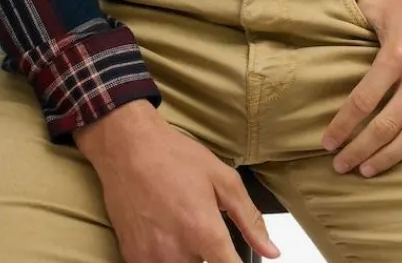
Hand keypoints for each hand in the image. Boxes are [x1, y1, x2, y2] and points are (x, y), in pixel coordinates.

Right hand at [74, 100, 279, 260]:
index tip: (238, 260)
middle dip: (212, 256)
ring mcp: (151, 259)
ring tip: (186, 229)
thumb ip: (249, 219)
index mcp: (203, 231)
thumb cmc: (177, 158)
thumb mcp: (222, 179)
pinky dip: (168, 257)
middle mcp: (177, 253)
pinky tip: (168, 236)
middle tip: (205, 229)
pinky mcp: (133, 258)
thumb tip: (272, 251)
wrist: (129, 149)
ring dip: (191, 257)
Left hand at [320, 0, 401, 177]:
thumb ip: (359, 12)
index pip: (363, 100)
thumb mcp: (386, 4)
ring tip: (368, 169)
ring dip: (390, 157)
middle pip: (386, 126)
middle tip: (341, 166)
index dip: (343, 126)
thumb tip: (336, 17)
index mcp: (397, 56)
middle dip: (359, 151)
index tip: (328, 143)